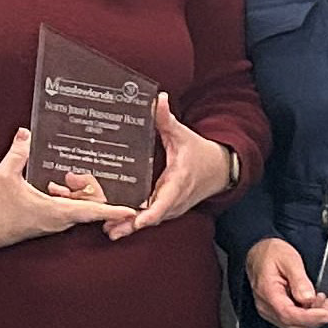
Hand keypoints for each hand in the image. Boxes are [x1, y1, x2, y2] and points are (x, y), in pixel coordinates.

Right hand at [0, 127, 127, 248]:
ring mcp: (52, 224)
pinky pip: (66, 210)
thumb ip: (18, 153)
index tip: (132, 210)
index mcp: (56, 211)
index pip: (92, 211)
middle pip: (88, 205)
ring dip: (76, 192)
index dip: (113, 210)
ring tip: (67, 177)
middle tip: (80, 174)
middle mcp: (58, 221)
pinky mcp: (45, 223)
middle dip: (91, 188)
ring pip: (77, 207)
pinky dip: (66, 197)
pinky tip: (54, 185)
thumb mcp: (5, 175)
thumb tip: (25, 133)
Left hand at [103, 95, 233, 240]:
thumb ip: (167, 119)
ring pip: (150, 220)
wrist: (219, 170)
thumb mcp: (183, 135)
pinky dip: (135, 222)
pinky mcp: (168, 209)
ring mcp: (172, 207)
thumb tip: (158, 98)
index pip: (165, 203)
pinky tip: (115, 225)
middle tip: (109, 226)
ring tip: (108, 229)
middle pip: (152, 217)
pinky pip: (151, 218)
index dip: (150, 214)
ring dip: (130, 226)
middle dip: (132, 223)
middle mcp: (175, 199)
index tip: (138, 221)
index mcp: (178, 182)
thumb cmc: (200, 152)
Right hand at [242, 235, 327, 327]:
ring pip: (296, 327)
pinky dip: (309, 317)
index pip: (289, 314)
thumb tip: (308, 298)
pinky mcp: (277, 312)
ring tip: (325, 302)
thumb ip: (299, 279)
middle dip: (316, 319)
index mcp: (267, 292)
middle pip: (294, 326)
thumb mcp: (289, 259)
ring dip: (314, 319)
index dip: (311, 317)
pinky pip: (294, 322)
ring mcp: (271, 311)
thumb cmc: (271, 254)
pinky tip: (316, 304)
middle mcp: (267, 306)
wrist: (260, 253)